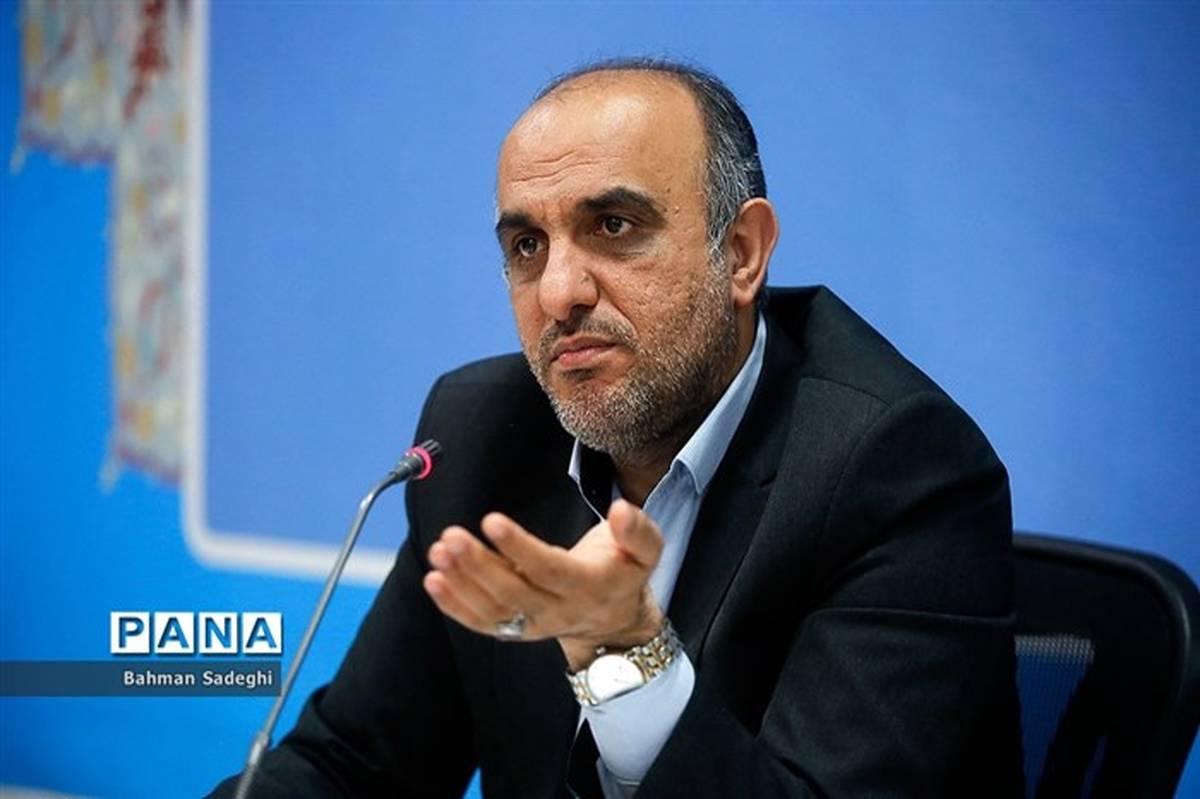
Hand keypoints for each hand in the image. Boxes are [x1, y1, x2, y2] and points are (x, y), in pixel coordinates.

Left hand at [422, 499, 664, 669]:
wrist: (616, 619)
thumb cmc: (623, 572)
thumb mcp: (646, 549)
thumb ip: (637, 530)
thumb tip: (621, 511)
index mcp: (589, 587)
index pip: (549, 569)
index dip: (519, 548)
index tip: (492, 522)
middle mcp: (559, 611)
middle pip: (513, 592)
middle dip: (479, 565)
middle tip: (452, 537)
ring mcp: (534, 624)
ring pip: (494, 610)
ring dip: (461, 583)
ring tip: (439, 551)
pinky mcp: (515, 629)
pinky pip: (483, 624)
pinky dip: (455, 606)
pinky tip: (434, 581)